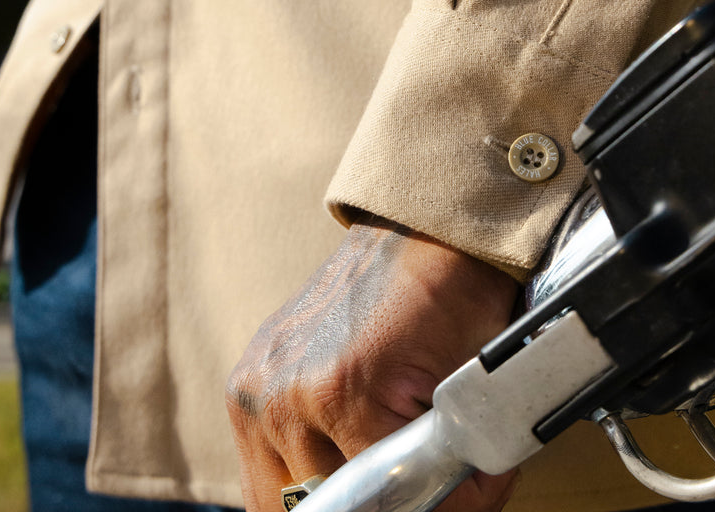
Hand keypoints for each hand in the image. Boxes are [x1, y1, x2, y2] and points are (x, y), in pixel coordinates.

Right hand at [226, 216, 521, 511]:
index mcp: (336, 391)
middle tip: (414, 468)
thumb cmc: (453, 294)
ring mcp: (253, 386)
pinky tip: (339, 447)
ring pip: (283, 502)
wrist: (421, 230)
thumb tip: (454, 511)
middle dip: (377, 500)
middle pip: (326, 509)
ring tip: (373, 452)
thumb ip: (456, 471)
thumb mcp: (471, 387)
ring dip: (333, 494)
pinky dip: (301, 475)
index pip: (378, 505)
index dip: (429, 504)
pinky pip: (263, 471)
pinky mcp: (244, 382)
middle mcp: (279, 393)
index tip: (452, 489)